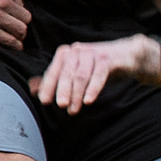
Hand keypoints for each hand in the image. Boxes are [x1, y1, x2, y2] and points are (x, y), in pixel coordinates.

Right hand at [0, 0, 31, 46]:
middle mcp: (3, 1)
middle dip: (21, 22)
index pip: (23, 2)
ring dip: (19, 34)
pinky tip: (15, 45)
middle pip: (25, 18)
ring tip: (16, 35)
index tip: (9, 10)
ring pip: (20, 30)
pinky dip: (14, 44)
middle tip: (15, 24)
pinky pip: (8, 41)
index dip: (17, 7)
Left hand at [33, 35, 160, 113]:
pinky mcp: (108, 59)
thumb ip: (55, 80)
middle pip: (67, 73)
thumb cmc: (97, 67)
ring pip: (82, 75)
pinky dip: (93, 89)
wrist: (126, 56)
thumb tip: (34, 89)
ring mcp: (93, 53)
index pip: (54, 71)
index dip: (48, 87)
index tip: (45, 101)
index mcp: (66, 53)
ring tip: (74, 110)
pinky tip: (88, 101)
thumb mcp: (75, 72)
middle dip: (63, 91)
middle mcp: (77, 50)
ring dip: (77, 94)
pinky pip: (99, 75)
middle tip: (61, 106)